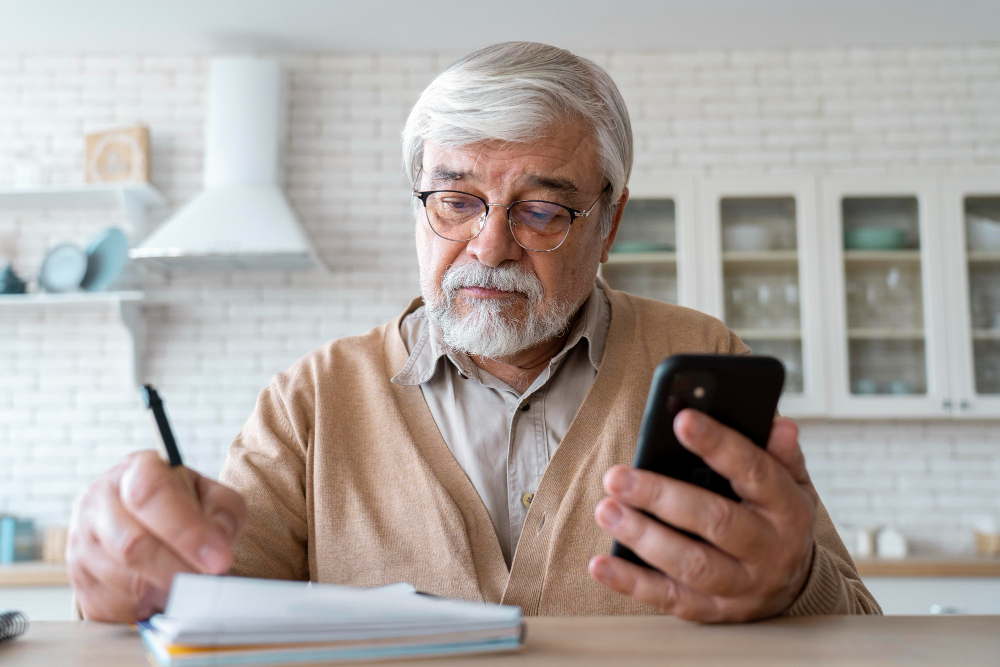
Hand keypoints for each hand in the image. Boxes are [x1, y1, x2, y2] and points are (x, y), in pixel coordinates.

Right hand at [67, 451, 247, 621]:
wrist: (147, 519)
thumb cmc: (184, 505)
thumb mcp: (214, 495)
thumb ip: (223, 513)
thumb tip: (216, 546)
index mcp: (134, 470)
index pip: (151, 495)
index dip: (187, 531)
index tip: (220, 559)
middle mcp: (98, 502)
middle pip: (132, 545)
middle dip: (178, 570)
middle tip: (209, 581)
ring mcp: (81, 542)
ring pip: (125, 581)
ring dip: (167, 590)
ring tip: (188, 581)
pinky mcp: (78, 581)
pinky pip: (115, 606)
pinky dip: (148, 607)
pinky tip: (162, 590)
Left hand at [588, 409, 817, 621]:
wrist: (794, 584)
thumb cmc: (778, 517)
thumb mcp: (792, 481)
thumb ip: (779, 452)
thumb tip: (776, 423)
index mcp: (787, 507)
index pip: (754, 470)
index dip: (718, 444)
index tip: (682, 420)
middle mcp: (768, 549)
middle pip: (715, 521)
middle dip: (661, 497)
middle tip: (617, 476)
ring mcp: (742, 585)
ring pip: (691, 564)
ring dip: (643, 537)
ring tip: (605, 510)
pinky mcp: (714, 611)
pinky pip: (670, 598)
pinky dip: (632, 582)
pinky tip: (600, 564)